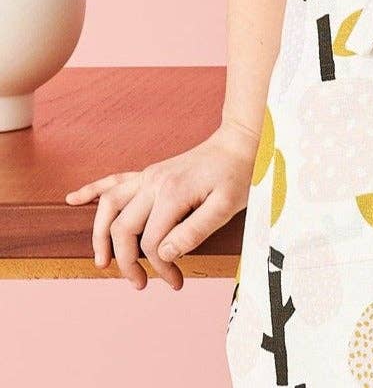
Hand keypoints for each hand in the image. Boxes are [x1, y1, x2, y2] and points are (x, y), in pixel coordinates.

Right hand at [63, 121, 258, 290]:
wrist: (243, 141)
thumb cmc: (239, 174)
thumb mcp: (227, 206)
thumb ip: (194, 231)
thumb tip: (162, 255)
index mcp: (172, 193)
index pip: (152, 242)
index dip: (160, 268)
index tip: (175, 282)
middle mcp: (154, 182)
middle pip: (123, 229)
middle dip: (127, 262)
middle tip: (140, 285)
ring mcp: (149, 175)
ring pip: (109, 206)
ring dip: (99, 235)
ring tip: (101, 262)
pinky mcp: (150, 173)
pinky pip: (115, 181)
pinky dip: (93, 190)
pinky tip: (73, 199)